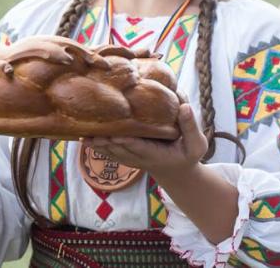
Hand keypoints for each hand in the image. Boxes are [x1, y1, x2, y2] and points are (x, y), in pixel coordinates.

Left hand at [82, 103, 207, 180]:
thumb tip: (183, 106)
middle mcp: (141, 158)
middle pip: (120, 149)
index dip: (127, 141)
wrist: (178, 172)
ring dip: (98, 145)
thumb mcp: (196, 144)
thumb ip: (190, 126)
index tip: (115, 134)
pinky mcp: (128, 156)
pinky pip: (111, 152)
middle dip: (105, 141)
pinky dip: (99, 146)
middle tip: (90, 132)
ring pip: (113, 152)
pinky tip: (86, 139)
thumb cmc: (188, 155)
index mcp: (157, 154)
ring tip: (83, 136)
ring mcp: (133, 159)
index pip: (139, 146)